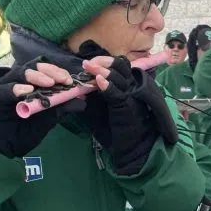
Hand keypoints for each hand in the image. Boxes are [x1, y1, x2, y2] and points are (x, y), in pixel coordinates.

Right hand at [0, 60, 77, 157]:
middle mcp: (19, 82)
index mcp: (32, 84)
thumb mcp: (46, 119)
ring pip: (20, 73)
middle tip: (63, 80)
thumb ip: (61, 108)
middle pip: (34, 66)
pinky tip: (26, 92)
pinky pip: (5, 91)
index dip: (58, 71)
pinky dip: (16, 89)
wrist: (1, 143)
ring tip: (49, 83)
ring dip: (36, 76)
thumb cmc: (22, 128)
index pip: (45, 69)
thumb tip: (82, 100)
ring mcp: (6, 88)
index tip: (70, 81)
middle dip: (50, 70)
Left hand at [79, 56, 177, 174]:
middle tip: (88, 63)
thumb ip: (93, 99)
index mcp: (127, 87)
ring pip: (120, 77)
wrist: (131, 148)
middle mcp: (132, 88)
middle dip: (103, 62)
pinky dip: (109, 86)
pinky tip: (99, 81)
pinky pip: (119, 93)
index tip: (89, 64)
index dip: (104, 62)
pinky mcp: (129, 106)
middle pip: (121, 67)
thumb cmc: (116, 130)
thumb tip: (79, 89)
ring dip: (104, 70)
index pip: (118, 67)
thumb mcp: (100, 111)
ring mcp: (132, 96)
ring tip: (90, 67)